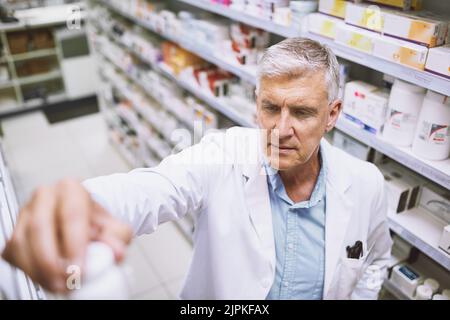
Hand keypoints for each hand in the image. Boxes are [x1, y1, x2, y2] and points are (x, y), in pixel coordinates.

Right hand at [1, 178, 132, 292]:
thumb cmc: (98, 224)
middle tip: (67, 282)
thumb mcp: (115, 228)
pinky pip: (14, 254)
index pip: (71, 215)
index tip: (80, 269)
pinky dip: (30, 271)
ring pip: (22, 243)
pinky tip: (49, 279)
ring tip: (60, 286)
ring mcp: (26, 213)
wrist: (85, 223)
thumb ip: (117, 239)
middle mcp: (44, 196)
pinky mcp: (15, 233)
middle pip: (40, 227)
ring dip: (40, 270)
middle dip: (52, 261)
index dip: (75, 245)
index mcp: (71, 189)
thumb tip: (116, 253)